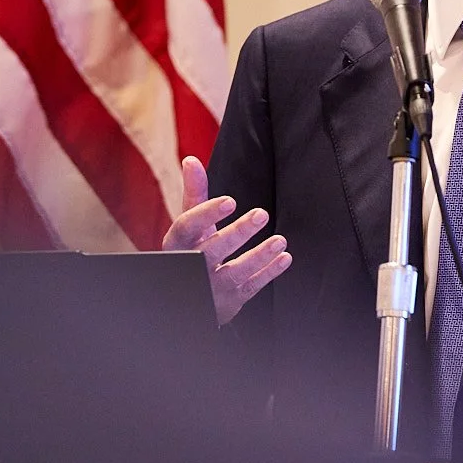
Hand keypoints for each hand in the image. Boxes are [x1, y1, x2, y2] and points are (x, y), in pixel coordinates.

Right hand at [161, 156, 291, 325]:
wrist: (191, 295)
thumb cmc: (193, 249)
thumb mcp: (190, 225)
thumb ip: (194, 195)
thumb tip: (191, 160)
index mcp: (178, 244)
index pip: (187, 227)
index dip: (207, 214)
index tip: (230, 201)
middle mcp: (191, 266)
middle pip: (212, 251)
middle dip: (237, 233)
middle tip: (261, 214)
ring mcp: (210, 287)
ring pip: (235, 272)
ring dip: (259, 256)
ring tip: (280, 240)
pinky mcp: (229, 302)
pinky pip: (250, 287)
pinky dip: (268, 274)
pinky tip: (284, 258)